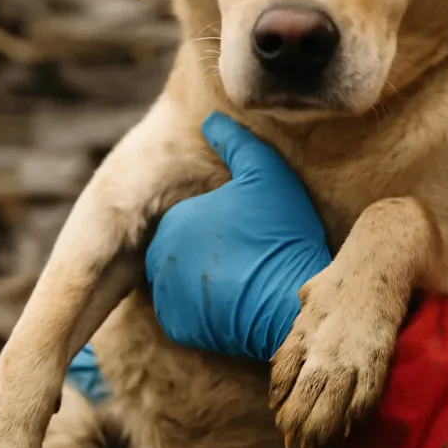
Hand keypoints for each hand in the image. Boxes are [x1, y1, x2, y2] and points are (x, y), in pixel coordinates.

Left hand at [144, 112, 331, 361]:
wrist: (287, 300)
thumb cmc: (279, 235)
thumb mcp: (266, 175)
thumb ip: (236, 143)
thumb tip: (211, 120)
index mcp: (176, 219)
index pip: (189, 216)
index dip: (219, 220)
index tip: (247, 227)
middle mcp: (160, 257)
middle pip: (179, 246)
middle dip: (205, 247)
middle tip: (245, 252)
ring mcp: (167, 296)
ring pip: (178, 278)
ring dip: (200, 276)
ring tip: (242, 276)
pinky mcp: (180, 327)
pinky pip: (184, 313)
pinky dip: (202, 307)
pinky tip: (234, 299)